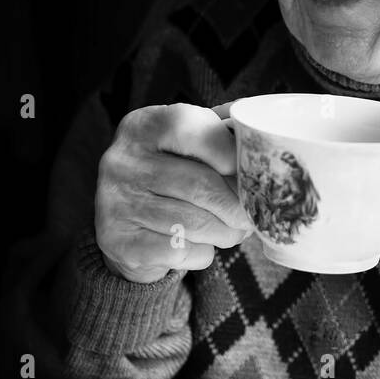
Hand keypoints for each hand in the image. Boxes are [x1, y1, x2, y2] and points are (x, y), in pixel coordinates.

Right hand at [95, 102, 252, 283]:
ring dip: (226, 233)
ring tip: (235, 231)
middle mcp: (122, 159)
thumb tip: (264, 141)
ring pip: (193, 223)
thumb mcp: (189, 145)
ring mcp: (115, 201)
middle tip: (252, 215)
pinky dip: (202, 253)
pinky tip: (201, 246)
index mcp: (145, 125)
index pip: (193, 129)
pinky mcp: (118, 240)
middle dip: (237, 206)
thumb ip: (222, 135)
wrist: (127, 226)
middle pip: (201, 185)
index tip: (251, 172)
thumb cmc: (173, 176)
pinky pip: (178, 250)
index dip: (230, 152)